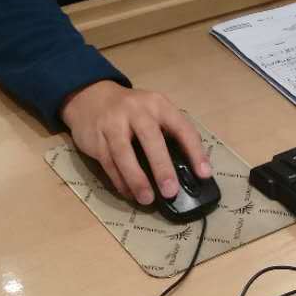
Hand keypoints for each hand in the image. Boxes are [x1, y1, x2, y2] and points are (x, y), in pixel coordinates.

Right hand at [60, 82, 211, 204]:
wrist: (90, 97)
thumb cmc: (131, 111)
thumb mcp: (153, 111)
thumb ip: (168, 133)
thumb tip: (186, 171)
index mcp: (158, 104)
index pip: (181, 127)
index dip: (195, 151)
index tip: (204, 174)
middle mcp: (136, 110)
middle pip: (150, 139)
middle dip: (161, 167)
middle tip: (171, 192)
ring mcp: (113, 123)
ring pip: (124, 153)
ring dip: (137, 179)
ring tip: (147, 199)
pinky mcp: (95, 138)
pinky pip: (108, 162)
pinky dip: (119, 181)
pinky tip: (130, 193)